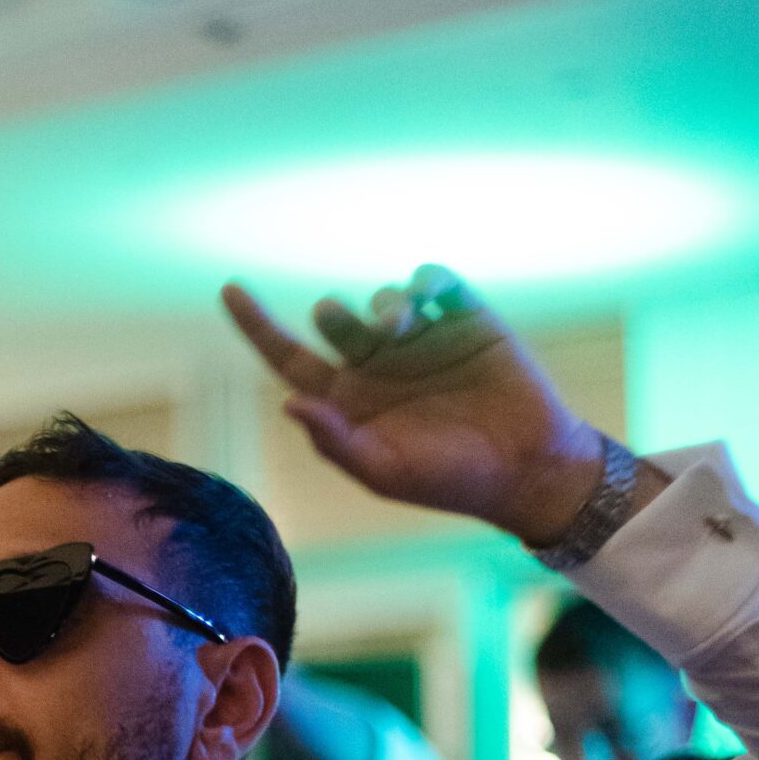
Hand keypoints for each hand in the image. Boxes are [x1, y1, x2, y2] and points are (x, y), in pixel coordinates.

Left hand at [222, 264, 604, 545]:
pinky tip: (427, 295)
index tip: (230, 288)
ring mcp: (421, 338)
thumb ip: (335, 440)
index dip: (259, 324)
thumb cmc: (450, 479)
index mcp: (349, 400)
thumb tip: (288, 404)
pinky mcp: (463, 318)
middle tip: (336, 318)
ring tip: (399, 324)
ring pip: (383, 299)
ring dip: (383, 304)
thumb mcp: (386, 470)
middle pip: (336, 323)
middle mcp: (379, 364)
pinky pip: (433, 281)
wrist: (527, 467)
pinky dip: (424, 280)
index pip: (290, 357)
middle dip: (332, 316)